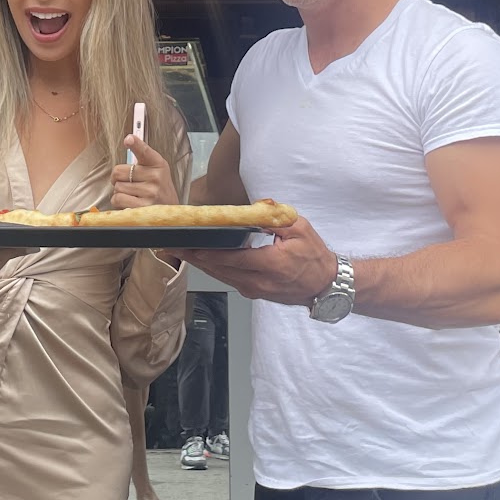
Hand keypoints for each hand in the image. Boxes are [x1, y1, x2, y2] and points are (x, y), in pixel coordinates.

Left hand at [111, 136, 178, 211]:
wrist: (170, 210)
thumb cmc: (158, 187)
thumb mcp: (156, 168)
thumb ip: (142, 155)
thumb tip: (128, 139)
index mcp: (158, 164)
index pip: (144, 151)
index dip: (135, 144)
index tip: (128, 139)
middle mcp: (155, 177)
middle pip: (119, 171)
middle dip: (118, 178)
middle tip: (127, 181)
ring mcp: (150, 192)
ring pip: (117, 187)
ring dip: (120, 191)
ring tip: (132, 194)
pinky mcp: (143, 207)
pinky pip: (118, 199)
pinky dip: (119, 201)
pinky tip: (130, 201)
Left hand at [175, 218, 340, 308]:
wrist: (326, 286)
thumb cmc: (314, 256)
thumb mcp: (300, 229)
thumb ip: (276, 218)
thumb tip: (257, 207)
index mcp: (271, 264)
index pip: (232, 258)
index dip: (208, 253)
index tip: (189, 244)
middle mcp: (259, 281)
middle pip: (220, 270)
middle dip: (195, 258)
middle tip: (172, 247)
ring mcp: (256, 290)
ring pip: (221, 277)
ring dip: (200, 265)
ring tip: (180, 253)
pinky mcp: (255, 293)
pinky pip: (229, 281)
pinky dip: (214, 270)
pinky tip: (202, 261)